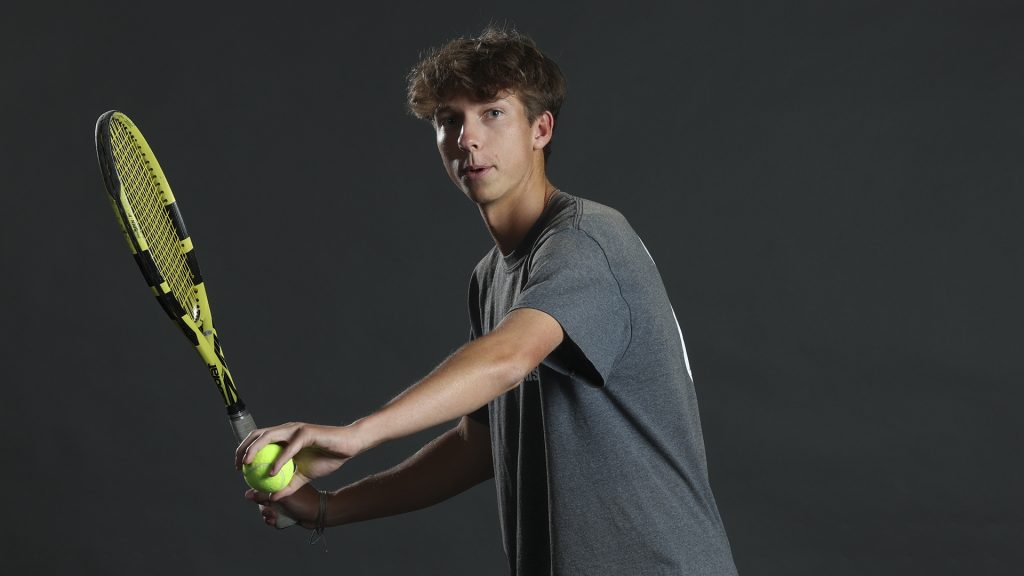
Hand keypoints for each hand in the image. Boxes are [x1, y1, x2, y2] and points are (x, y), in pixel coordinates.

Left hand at [235, 421, 364, 499]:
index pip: (258, 439)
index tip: (238, 468)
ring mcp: (296, 429)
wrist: (348, 448)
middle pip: (258, 434)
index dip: (244, 450)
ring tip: (247, 464)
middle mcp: (287, 430)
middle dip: (244, 448)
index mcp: (284, 437)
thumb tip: (271, 498)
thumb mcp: (304, 476)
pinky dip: (279, 459)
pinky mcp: (307, 433)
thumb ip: (287, 484)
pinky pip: (290, 447)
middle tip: (239, 466)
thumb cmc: (328, 458)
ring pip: (269, 436)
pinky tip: (272, 471)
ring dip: (255, 449)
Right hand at [246, 483, 321, 528]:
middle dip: (263, 507)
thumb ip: (264, 496)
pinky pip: (274, 516)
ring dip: (268, 515)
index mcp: (282, 481)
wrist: (320, 514)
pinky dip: (273, 520)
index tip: (256, 498)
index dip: (257, 492)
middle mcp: (282, 490)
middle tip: (267, 511)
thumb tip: (247, 494)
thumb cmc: (304, 502)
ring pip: (268, 509)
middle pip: (263, 499)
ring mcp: (284, 501)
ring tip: (272, 518)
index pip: (264, 484)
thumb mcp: (283, 498)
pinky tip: (275, 522)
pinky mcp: (286, 511)